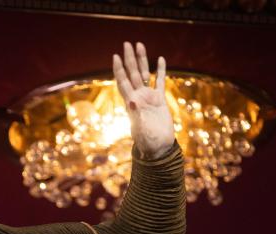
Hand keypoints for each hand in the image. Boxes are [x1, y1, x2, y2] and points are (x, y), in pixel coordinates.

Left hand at [112, 41, 175, 158]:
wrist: (158, 148)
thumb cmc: (148, 142)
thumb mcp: (141, 130)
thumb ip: (137, 116)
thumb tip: (132, 102)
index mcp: (131, 103)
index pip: (123, 82)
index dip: (119, 69)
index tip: (115, 56)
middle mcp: (138, 97)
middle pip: (132, 73)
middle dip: (129, 59)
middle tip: (126, 43)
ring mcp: (149, 97)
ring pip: (144, 74)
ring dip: (142, 60)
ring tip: (140, 45)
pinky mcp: (160, 100)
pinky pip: (160, 82)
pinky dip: (160, 70)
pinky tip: (160, 59)